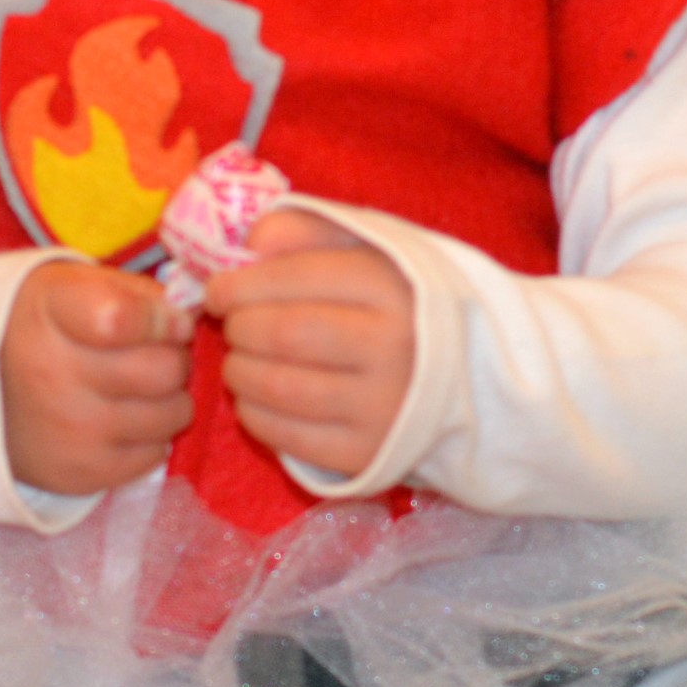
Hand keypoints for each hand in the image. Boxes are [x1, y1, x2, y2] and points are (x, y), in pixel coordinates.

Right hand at [0, 261, 194, 493]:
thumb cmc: (39, 326)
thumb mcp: (73, 285)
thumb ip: (136, 293)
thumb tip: (185, 320)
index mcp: (52, 313)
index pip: (124, 318)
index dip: (162, 319)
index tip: (170, 320)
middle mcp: (55, 374)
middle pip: (164, 371)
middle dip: (174, 358)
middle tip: (155, 355)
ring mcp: (69, 430)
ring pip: (171, 414)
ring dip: (168, 399)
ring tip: (138, 389)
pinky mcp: (80, 473)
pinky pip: (155, 454)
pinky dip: (150, 436)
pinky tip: (122, 420)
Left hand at [206, 208, 414, 482]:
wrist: (468, 379)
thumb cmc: (403, 305)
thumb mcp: (371, 250)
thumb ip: (309, 231)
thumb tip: (249, 244)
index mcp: (393, 288)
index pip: (295, 278)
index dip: (240, 284)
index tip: (218, 290)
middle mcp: (392, 348)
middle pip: (281, 334)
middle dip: (239, 327)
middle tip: (235, 325)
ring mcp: (381, 407)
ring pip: (277, 387)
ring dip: (239, 371)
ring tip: (242, 360)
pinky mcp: (366, 454)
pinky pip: (285, 436)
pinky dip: (254, 414)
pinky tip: (258, 398)